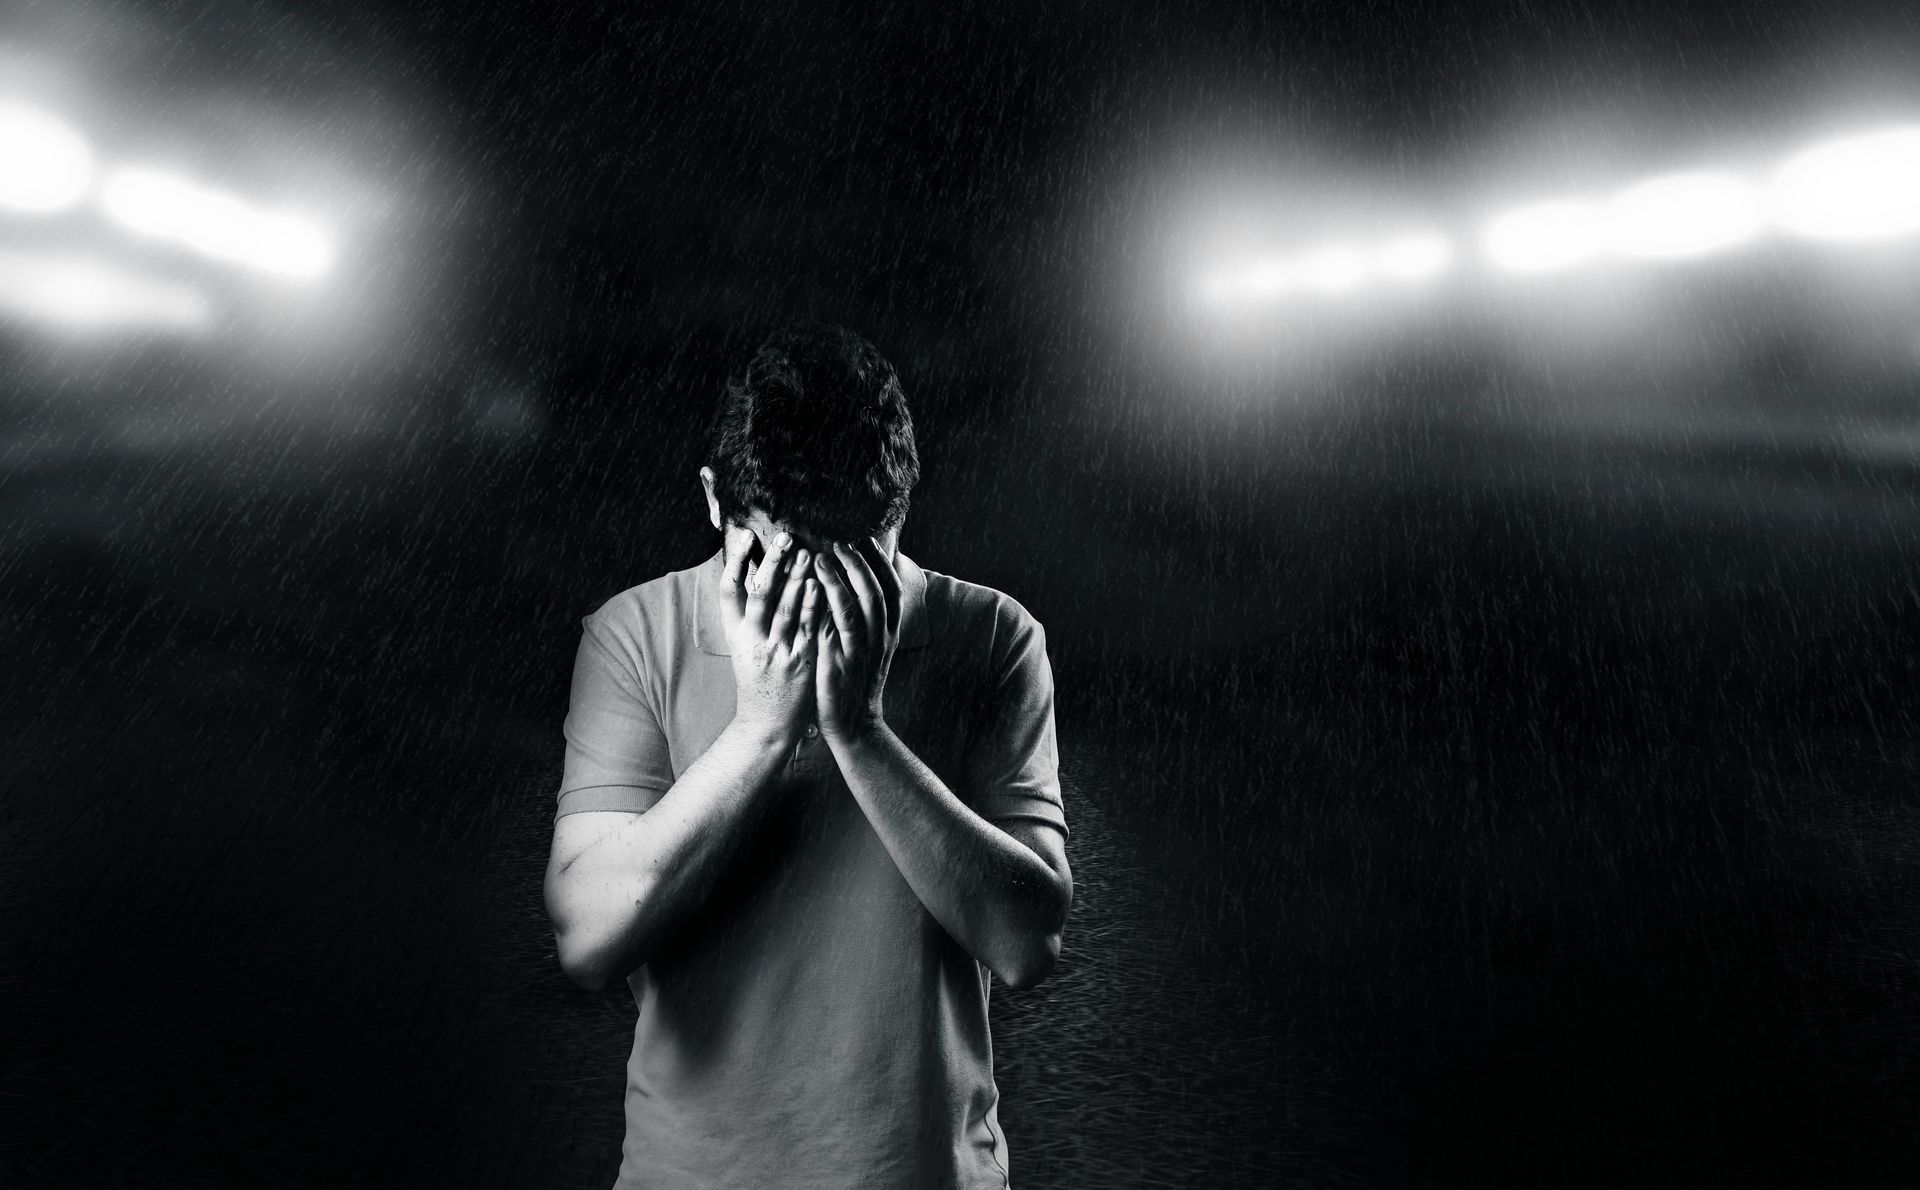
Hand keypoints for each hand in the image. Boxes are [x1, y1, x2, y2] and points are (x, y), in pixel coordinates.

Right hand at [718, 531, 822, 740]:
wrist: (766, 727)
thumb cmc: (760, 683)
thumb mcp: (745, 649)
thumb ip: (750, 617)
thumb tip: (757, 577)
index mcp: (736, 634)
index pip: (728, 591)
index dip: (734, 561)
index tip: (745, 536)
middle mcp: (752, 640)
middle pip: (759, 594)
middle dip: (772, 563)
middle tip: (785, 537)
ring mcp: (776, 652)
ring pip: (785, 607)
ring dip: (796, 577)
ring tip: (806, 552)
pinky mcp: (799, 663)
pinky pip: (807, 628)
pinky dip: (812, 605)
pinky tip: (820, 585)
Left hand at [812, 536, 900, 740]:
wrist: (854, 725)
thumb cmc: (852, 683)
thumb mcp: (866, 649)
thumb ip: (861, 620)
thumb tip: (850, 588)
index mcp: (889, 632)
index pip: (891, 588)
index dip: (879, 562)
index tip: (864, 538)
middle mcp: (883, 637)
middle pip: (878, 589)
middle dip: (862, 561)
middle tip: (842, 538)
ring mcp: (867, 649)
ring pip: (863, 603)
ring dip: (846, 574)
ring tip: (826, 552)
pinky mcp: (847, 660)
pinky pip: (842, 623)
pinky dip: (832, 598)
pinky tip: (817, 581)